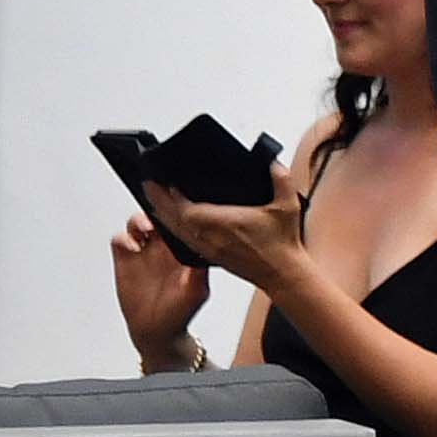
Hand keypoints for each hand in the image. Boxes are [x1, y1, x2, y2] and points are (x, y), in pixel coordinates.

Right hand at [109, 214, 211, 363]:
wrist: (157, 328)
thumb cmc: (180, 310)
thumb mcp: (196, 291)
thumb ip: (198, 273)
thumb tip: (204, 258)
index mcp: (184, 248)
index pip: (182, 220)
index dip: (180, 211)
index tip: (179, 209)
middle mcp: (164, 246)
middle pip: (158, 215)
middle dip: (158, 209)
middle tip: (159, 217)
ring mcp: (144, 251)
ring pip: (137, 223)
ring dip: (139, 221)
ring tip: (143, 230)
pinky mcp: (125, 260)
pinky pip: (119, 240)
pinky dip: (121, 238)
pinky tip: (129, 247)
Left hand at [148, 168, 315, 305]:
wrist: (282, 273)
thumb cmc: (282, 245)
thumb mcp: (289, 206)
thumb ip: (282, 180)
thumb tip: (273, 164)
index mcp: (225, 223)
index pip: (187, 209)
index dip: (172, 196)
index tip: (165, 181)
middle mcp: (211, 237)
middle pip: (173, 219)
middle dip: (158, 201)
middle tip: (148, 185)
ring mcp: (208, 247)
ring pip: (175, 231)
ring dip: (162, 215)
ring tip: (152, 201)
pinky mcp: (209, 255)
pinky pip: (182, 240)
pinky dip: (172, 228)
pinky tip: (171, 222)